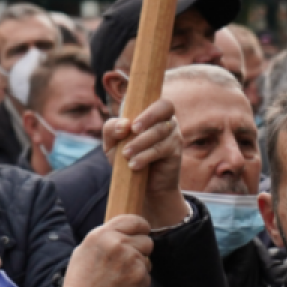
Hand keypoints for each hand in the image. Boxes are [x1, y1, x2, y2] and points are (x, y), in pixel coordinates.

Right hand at [61, 215, 153, 286]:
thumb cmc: (81, 280)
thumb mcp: (85, 250)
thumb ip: (105, 237)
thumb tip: (125, 231)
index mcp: (102, 234)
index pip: (134, 220)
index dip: (141, 227)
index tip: (143, 232)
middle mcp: (118, 243)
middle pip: (147, 240)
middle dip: (141, 251)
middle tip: (127, 263)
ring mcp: (131, 259)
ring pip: (148, 259)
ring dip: (139, 267)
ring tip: (120, 278)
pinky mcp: (139, 275)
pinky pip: (147, 275)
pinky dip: (138, 282)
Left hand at [103, 98, 187, 227]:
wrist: (144, 188)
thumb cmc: (128, 160)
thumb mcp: (112, 144)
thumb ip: (111, 129)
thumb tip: (123, 125)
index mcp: (152, 114)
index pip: (155, 99)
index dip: (144, 107)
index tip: (129, 124)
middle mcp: (167, 120)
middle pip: (165, 107)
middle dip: (148, 116)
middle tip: (132, 130)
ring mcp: (174, 135)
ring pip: (159, 130)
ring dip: (140, 142)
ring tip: (126, 155)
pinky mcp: (176, 151)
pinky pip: (162, 148)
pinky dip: (145, 156)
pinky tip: (134, 165)